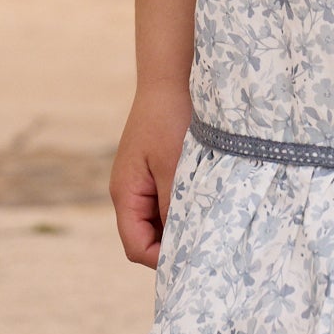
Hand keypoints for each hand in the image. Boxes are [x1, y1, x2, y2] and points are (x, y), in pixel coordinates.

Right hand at [110, 82, 194, 267]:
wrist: (170, 75)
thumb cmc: (170, 117)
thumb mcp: (175, 165)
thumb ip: (174, 206)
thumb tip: (182, 243)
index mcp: (125, 193)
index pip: (136, 247)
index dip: (162, 258)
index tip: (195, 255)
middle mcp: (129, 191)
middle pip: (146, 237)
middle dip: (173, 242)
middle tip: (207, 239)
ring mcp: (141, 179)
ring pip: (158, 219)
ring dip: (179, 221)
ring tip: (208, 216)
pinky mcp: (154, 168)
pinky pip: (165, 199)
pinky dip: (182, 204)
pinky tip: (204, 196)